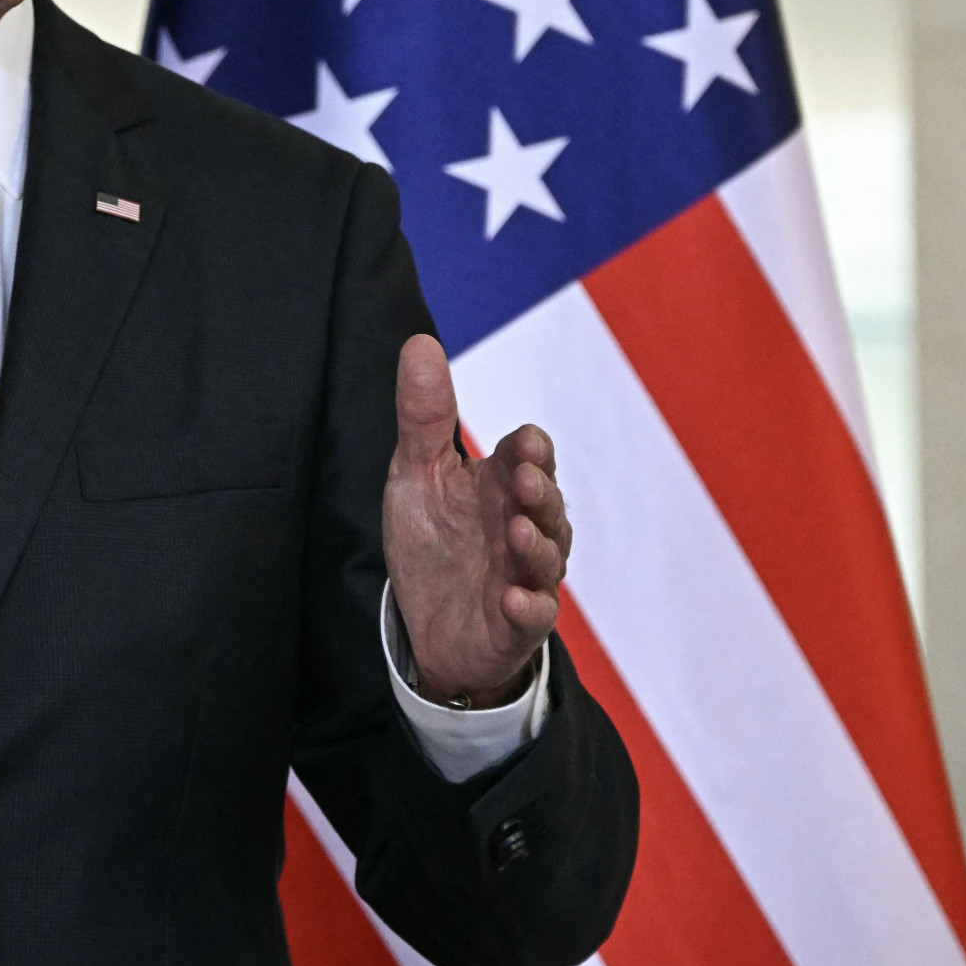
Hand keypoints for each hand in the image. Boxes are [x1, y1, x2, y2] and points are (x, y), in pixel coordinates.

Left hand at [381, 335, 569, 705]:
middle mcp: (523, 526)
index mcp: (500, 484)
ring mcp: (525, 575)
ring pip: (547, 557)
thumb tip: (419, 341)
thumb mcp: (417, 474)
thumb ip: (424, 416)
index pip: (532, 455)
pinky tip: (514, 600)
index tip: (522, 445)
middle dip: (540, 492)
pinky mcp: (517, 623)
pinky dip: (529, 608)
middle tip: (523, 481)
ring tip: (517, 532)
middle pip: (546, 503)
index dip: (532, 449)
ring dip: (536, 546)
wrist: (426, 624)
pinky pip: (535, 616)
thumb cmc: (433, 541)